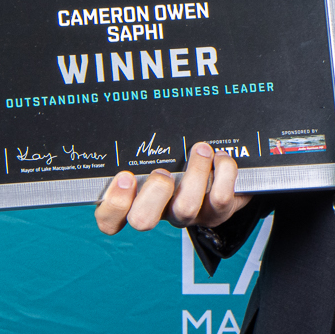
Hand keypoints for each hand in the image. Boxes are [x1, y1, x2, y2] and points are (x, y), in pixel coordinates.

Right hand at [94, 142, 250, 234]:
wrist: (225, 179)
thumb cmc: (180, 160)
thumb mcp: (157, 153)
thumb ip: (143, 146)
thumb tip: (129, 113)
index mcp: (136, 199)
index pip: (110, 220)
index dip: (114, 204)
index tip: (125, 177)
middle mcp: (159, 212)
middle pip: (143, 220)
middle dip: (153, 192)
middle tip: (163, 171)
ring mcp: (187, 216)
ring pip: (185, 208)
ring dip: (194, 173)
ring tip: (201, 150)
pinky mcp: (215, 214)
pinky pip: (219, 199)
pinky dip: (223, 172)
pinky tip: (220, 156)